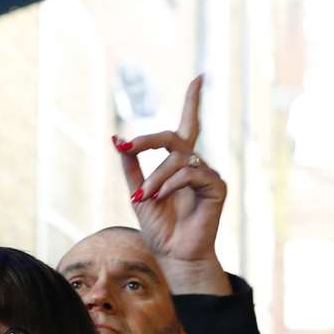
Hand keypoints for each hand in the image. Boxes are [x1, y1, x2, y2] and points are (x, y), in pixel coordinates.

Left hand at [113, 76, 230, 293]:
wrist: (174, 256)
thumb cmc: (160, 229)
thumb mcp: (138, 193)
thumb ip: (131, 167)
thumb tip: (117, 139)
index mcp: (179, 164)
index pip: (188, 125)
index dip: (193, 101)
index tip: (199, 77)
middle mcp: (196, 165)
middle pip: (174, 137)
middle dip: (148, 140)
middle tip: (127, 147)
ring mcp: (208, 175)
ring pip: (177, 159)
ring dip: (156, 177)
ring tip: (146, 198)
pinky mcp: (217, 187)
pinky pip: (190, 173)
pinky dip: (171, 184)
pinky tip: (160, 198)